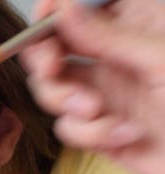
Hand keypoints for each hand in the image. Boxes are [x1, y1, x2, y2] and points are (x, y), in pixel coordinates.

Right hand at [22, 0, 164, 173]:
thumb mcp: (159, 61)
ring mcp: (106, 93)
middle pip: (55, 45)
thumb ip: (109, 36)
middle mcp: (116, 57)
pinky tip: (124, 135)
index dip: (58, 8)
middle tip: (52, 69)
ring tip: (95, 111)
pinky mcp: (99, 130)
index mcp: (138, 25)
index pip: (84, 5)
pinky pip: (68, 127)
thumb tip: (65, 10)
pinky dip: (90, 134)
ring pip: (53, 88)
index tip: (45, 19)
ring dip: (64, 101)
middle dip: (45, 58)